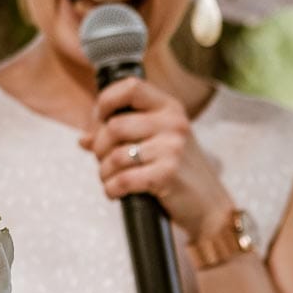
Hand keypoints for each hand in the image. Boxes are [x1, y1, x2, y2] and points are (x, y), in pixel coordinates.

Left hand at [81, 77, 234, 240]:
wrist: (208, 205)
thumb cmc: (178, 171)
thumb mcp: (158, 143)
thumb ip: (122, 136)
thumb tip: (83, 139)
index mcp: (169, 107)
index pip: (131, 87)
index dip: (106, 101)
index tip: (99, 121)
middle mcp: (173, 123)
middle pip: (114, 126)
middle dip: (99, 148)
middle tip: (103, 161)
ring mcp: (172, 148)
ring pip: (115, 155)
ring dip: (104, 172)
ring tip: (110, 179)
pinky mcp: (168, 174)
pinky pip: (123, 179)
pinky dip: (112, 189)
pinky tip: (116, 192)